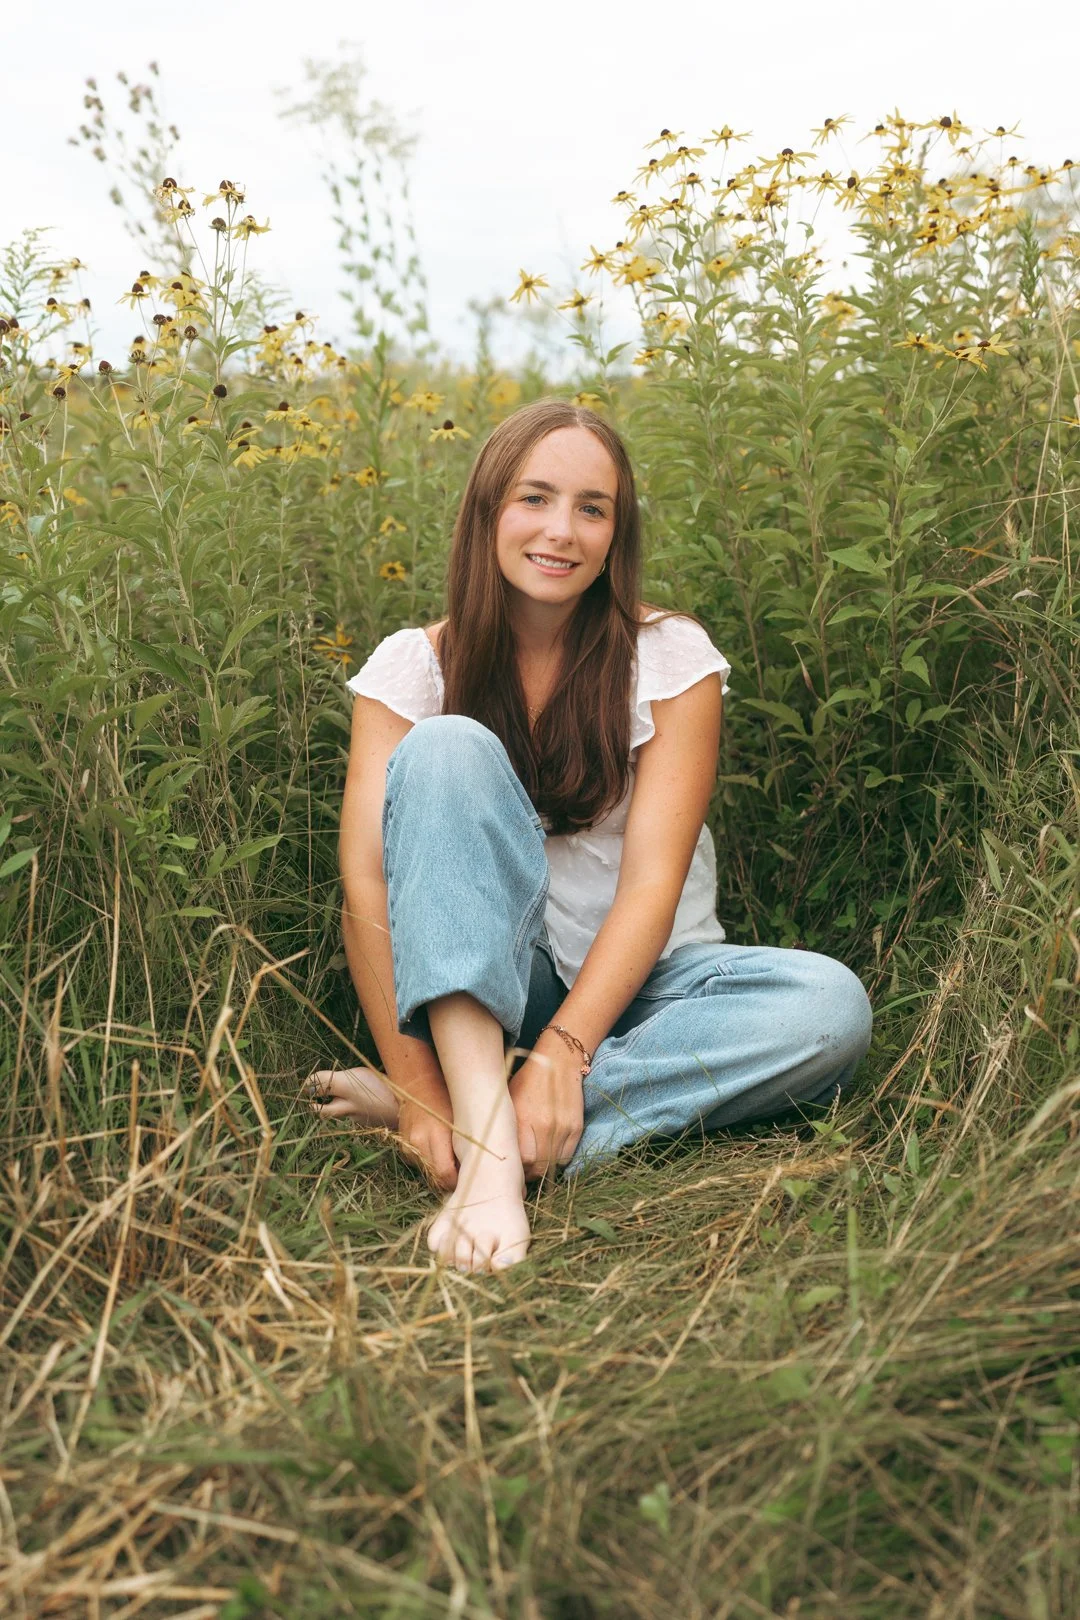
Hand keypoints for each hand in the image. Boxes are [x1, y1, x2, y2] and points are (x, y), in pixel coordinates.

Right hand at [396, 1091, 457, 1191]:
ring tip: (450, 1159)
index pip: (444, 1172)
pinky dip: (429, 1162)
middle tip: (461, 1174)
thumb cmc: (445, 1100)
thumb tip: (469, 1171)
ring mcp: (407, 1146)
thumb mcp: (458, 1120)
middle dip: (448, 1180)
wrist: (418, 1088)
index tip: (466, 1180)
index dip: (455, 1182)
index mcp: (436, 1133)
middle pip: (434, 1177)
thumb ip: (461, 1146)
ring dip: (438, 1171)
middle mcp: (418, 1142)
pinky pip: (418, 1164)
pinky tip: (437, 1151)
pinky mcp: (402, 1148)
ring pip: (426, 1173)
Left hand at [508, 1029, 585, 1180]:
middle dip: (527, 1174)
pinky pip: (566, 1157)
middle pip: (536, 1167)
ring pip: (552, 1165)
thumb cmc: (528, 1080)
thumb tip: (498, 1152)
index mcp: (523, 1118)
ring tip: (533, 1165)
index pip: (520, 1160)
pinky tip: (547, 1156)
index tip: (510, 1169)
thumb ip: (506, 1127)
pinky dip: (556, 1162)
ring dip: (542, 1170)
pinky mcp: (576, 1128)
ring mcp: (563, 1128)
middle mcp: (545, 1125)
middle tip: (520, 1172)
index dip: (515, 1169)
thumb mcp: (510, 1099)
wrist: (559, 1061)